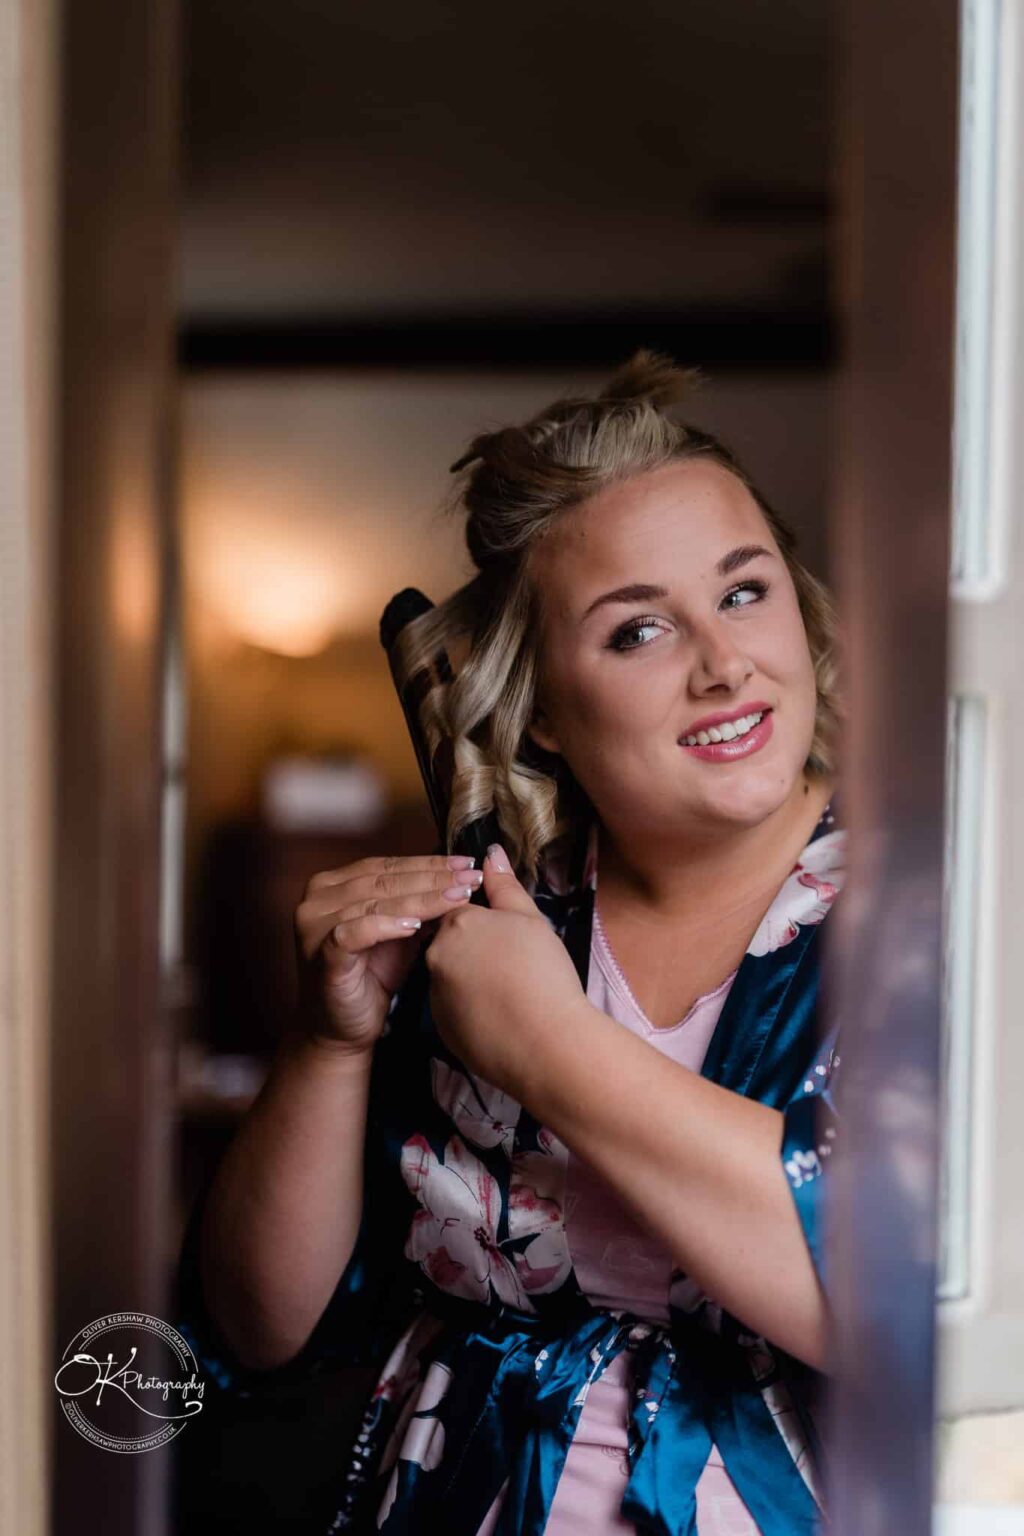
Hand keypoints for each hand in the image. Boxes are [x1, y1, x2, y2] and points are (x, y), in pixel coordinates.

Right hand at [292, 852, 483, 1054]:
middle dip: (433, 878)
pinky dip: (387, 926)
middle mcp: (317, 899)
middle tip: (471, 876)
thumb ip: (416, 904)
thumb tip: (459, 877)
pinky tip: (417, 926)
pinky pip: (355, 933)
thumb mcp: (398, 933)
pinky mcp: (321, 954)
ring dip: (421, 899)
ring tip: (458, 897)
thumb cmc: (371, 977)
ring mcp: (314, 926)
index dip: (428, 863)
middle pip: (384, 881)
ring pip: (375, 903)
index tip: (468, 862)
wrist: (342, 1030)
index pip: (387, 866)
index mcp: (332, 885)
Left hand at [424, 843, 588, 1098]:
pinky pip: (455, 1010)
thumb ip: (505, 886)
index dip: (486, 919)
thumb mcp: (531, 920)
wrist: (546, 1043)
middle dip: (476, 949)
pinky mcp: (442, 1029)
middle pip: (452, 943)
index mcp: (457, 923)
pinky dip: (473, 1010)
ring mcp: (436, 995)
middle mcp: (436, 956)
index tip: (506, 934)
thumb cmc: (543, 973)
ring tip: (511, 991)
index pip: (460, 908)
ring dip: (473, 979)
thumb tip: (490, 853)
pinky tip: (502, 1016)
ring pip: (452, 977)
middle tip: (515, 963)